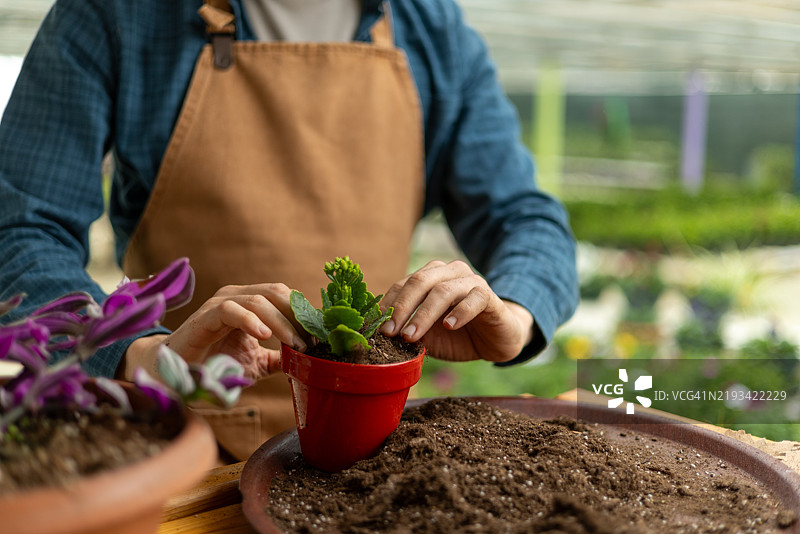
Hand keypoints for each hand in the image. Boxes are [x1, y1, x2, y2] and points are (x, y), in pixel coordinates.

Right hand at [119, 283, 307, 381]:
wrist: (175, 376)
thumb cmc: (216, 365)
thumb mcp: (257, 364)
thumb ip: (280, 359)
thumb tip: (310, 361)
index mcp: (253, 304)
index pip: (287, 297)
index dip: (306, 314)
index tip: (323, 336)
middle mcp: (238, 297)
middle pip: (278, 293)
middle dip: (299, 316)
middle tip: (313, 341)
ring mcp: (220, 304)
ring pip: (258, 299)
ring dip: (282, 322)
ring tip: (296, 344)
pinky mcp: (204, 317)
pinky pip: (230, 310)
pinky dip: (251, 320)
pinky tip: (264, 337)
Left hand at [379, 260, 535, 362]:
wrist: (496, 340)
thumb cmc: (457, 336)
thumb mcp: (427, 335)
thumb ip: (407, 331)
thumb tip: (379, 336)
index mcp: (430, 278)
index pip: (402, 285)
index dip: (387, 305)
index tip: (374, 327)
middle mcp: (448, 273)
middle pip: (419, 282)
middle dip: (401, 308)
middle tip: (389, 332)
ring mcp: (470, 281)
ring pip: (443, 291)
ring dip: (424, 314)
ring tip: (411, 335)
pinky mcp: (489, 295)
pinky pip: (474, 299)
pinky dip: (460, 312)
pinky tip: (449, 326)